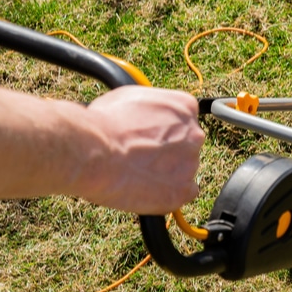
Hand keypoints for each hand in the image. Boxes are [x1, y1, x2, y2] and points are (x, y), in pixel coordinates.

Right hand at [70, 86, 204, 214]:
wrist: (97, 152)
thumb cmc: (106, 123)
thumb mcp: (131, 97)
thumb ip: (151, 108)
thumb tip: (146, 116)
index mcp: (185, 107)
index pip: (184, 120)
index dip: (163, 130)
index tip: (149, 137)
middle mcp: (194, 135)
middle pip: (185, 146)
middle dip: (167, 152)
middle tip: (141, 157)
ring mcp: (191, 164)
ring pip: (183, 170)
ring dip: (165, 173)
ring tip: (135, 172)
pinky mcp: (182, 191)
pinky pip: (183, 193)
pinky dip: (168, 194)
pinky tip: (146, 189)